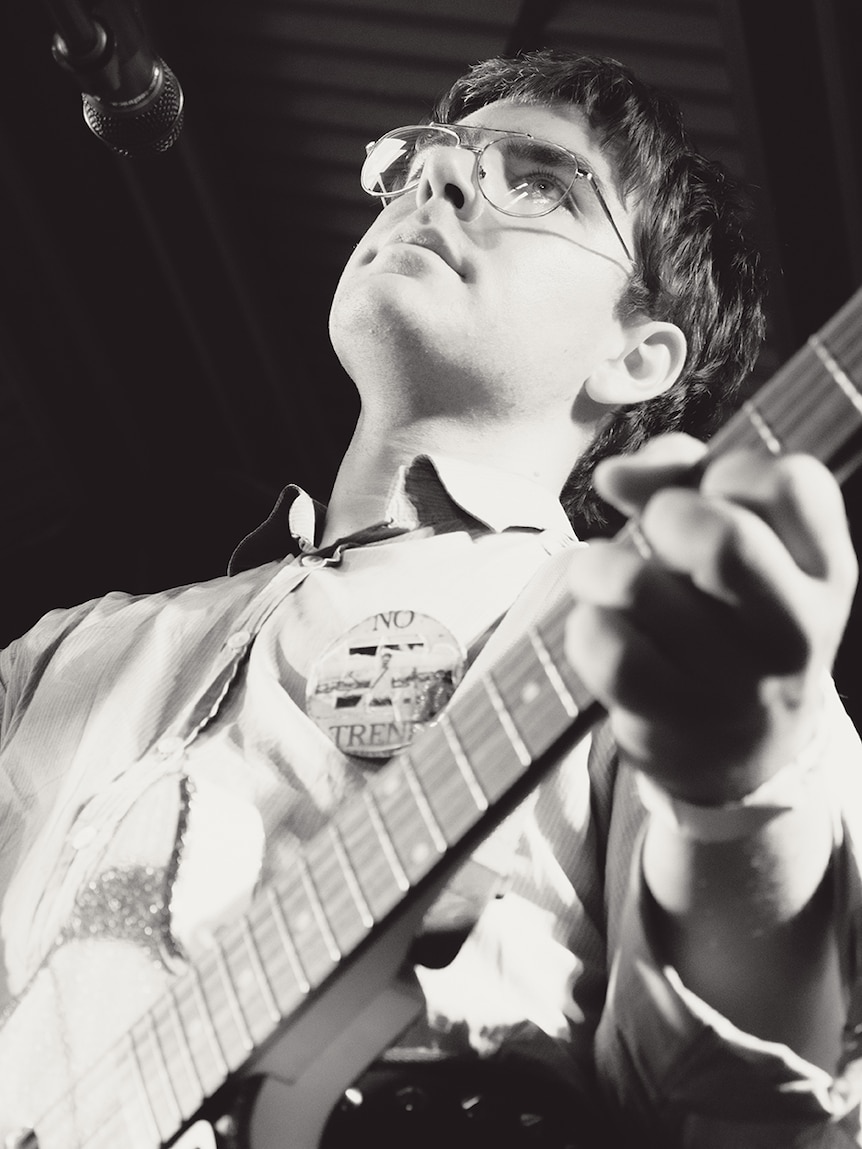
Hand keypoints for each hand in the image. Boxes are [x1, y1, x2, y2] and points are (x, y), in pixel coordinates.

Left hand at [564, 433, 857, 802]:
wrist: (742, 747)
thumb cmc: (728, 613)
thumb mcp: (737, 540)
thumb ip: (683, 476)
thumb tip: (614, 475)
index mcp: (824, 569)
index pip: (791, 483)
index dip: (730, 470)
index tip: (708, 494)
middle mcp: (794, 627)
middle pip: (723, 539)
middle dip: (664, 514)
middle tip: (655, 530)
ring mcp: (734, 681)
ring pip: (638, 587)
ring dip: (599, 565)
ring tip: (598, 573)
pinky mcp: (671, 717)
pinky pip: (606, 651)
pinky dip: (586, 623)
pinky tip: (599, 624)